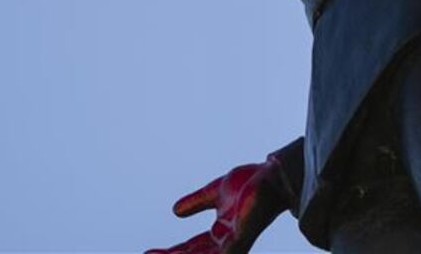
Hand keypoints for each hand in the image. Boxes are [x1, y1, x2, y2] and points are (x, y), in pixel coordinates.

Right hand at [145, 159, 287, 253]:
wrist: (273, 175)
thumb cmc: (252, 184)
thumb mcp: (214, 193)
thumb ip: (196, 203)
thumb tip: (174, 211)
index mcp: (219, 233)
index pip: (190, 248)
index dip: (170, 253)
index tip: (147, 253)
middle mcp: (226, 242)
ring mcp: (234, 241)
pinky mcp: (241, 236)